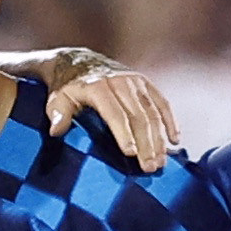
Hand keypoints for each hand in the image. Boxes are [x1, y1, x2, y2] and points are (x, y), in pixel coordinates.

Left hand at [43, 60, 180, 169]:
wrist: (79, 62)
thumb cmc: (67, 88)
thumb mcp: (56, 98)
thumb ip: (57, 114)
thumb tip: (56, 130)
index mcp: (99, 87)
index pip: (115, 114)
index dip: (124, 134)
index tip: (131, 154)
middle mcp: (121, 82)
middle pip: (139, 116)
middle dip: (147, 143)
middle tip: (150, 167)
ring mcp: (136, 82)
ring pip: (153, 112)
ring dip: (160, 138)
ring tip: (161, 162)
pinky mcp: (146, 83)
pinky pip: (162, 103)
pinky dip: (170, 122)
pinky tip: (175, 141)